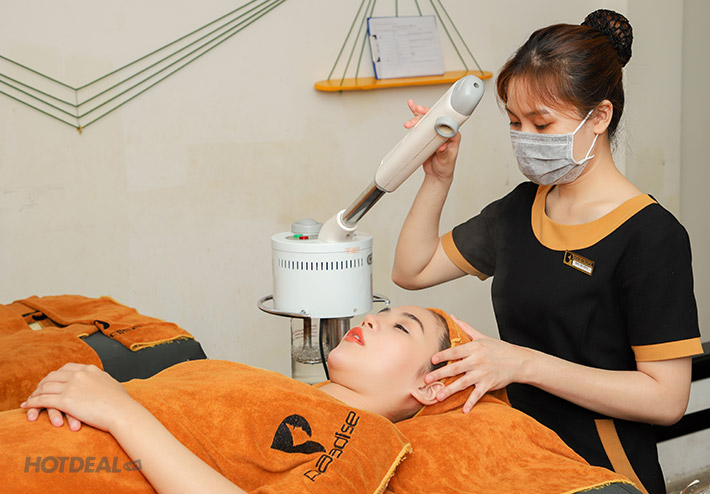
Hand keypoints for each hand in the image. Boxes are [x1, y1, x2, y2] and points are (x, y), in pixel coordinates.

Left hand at [21, 363, 138, 432]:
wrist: (123, 412)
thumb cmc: (122, 403)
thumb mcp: (112, 384)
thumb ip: (102, 380)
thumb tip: (103, 382)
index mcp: (90, 369)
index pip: (67, 368)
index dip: (56, 375)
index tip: (51, 381)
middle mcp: (79, 374)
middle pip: (53, 376)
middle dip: (42, 384)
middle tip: (36, 391)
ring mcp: (71, 386)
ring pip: (45, 387)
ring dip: (35, 394)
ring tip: (29, 400)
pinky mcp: (66, 400)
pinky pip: (43, 400)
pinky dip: (33, 402)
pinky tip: (27, 406)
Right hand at [404, 99, 460, 181]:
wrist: (437, 174)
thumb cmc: (445, 167)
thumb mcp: (446, 160)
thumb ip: (444, 153)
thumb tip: (442, 147)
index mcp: (453, 135)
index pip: (447, 121)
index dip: (438, 116)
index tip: (430, 115)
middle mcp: (445, 131)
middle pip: (435, 118)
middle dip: (425, 115)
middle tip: (417, 115)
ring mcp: (435, 133)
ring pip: (428, 119)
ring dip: (419, 114)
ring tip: (412, 107)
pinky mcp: (427, 136)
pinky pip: (422, 124)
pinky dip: (417, 117)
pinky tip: (412, 108)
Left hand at [425, 315, 526, 412]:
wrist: (518, 361)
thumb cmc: (499, 349)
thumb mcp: (482, 336)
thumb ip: (465, 328)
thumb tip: (452, 317)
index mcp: (474, 348)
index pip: (455, 351)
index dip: (443, 355)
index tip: (432, 359)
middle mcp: (477, 361)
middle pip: (455, 368)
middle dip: (440, 374)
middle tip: (427, 379)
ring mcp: (483, 373)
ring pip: (463, 383)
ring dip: (450, 390)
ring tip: (438, 397)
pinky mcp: (489, 384)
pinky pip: (478, 395)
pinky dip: (471, 403)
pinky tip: (463, 410)